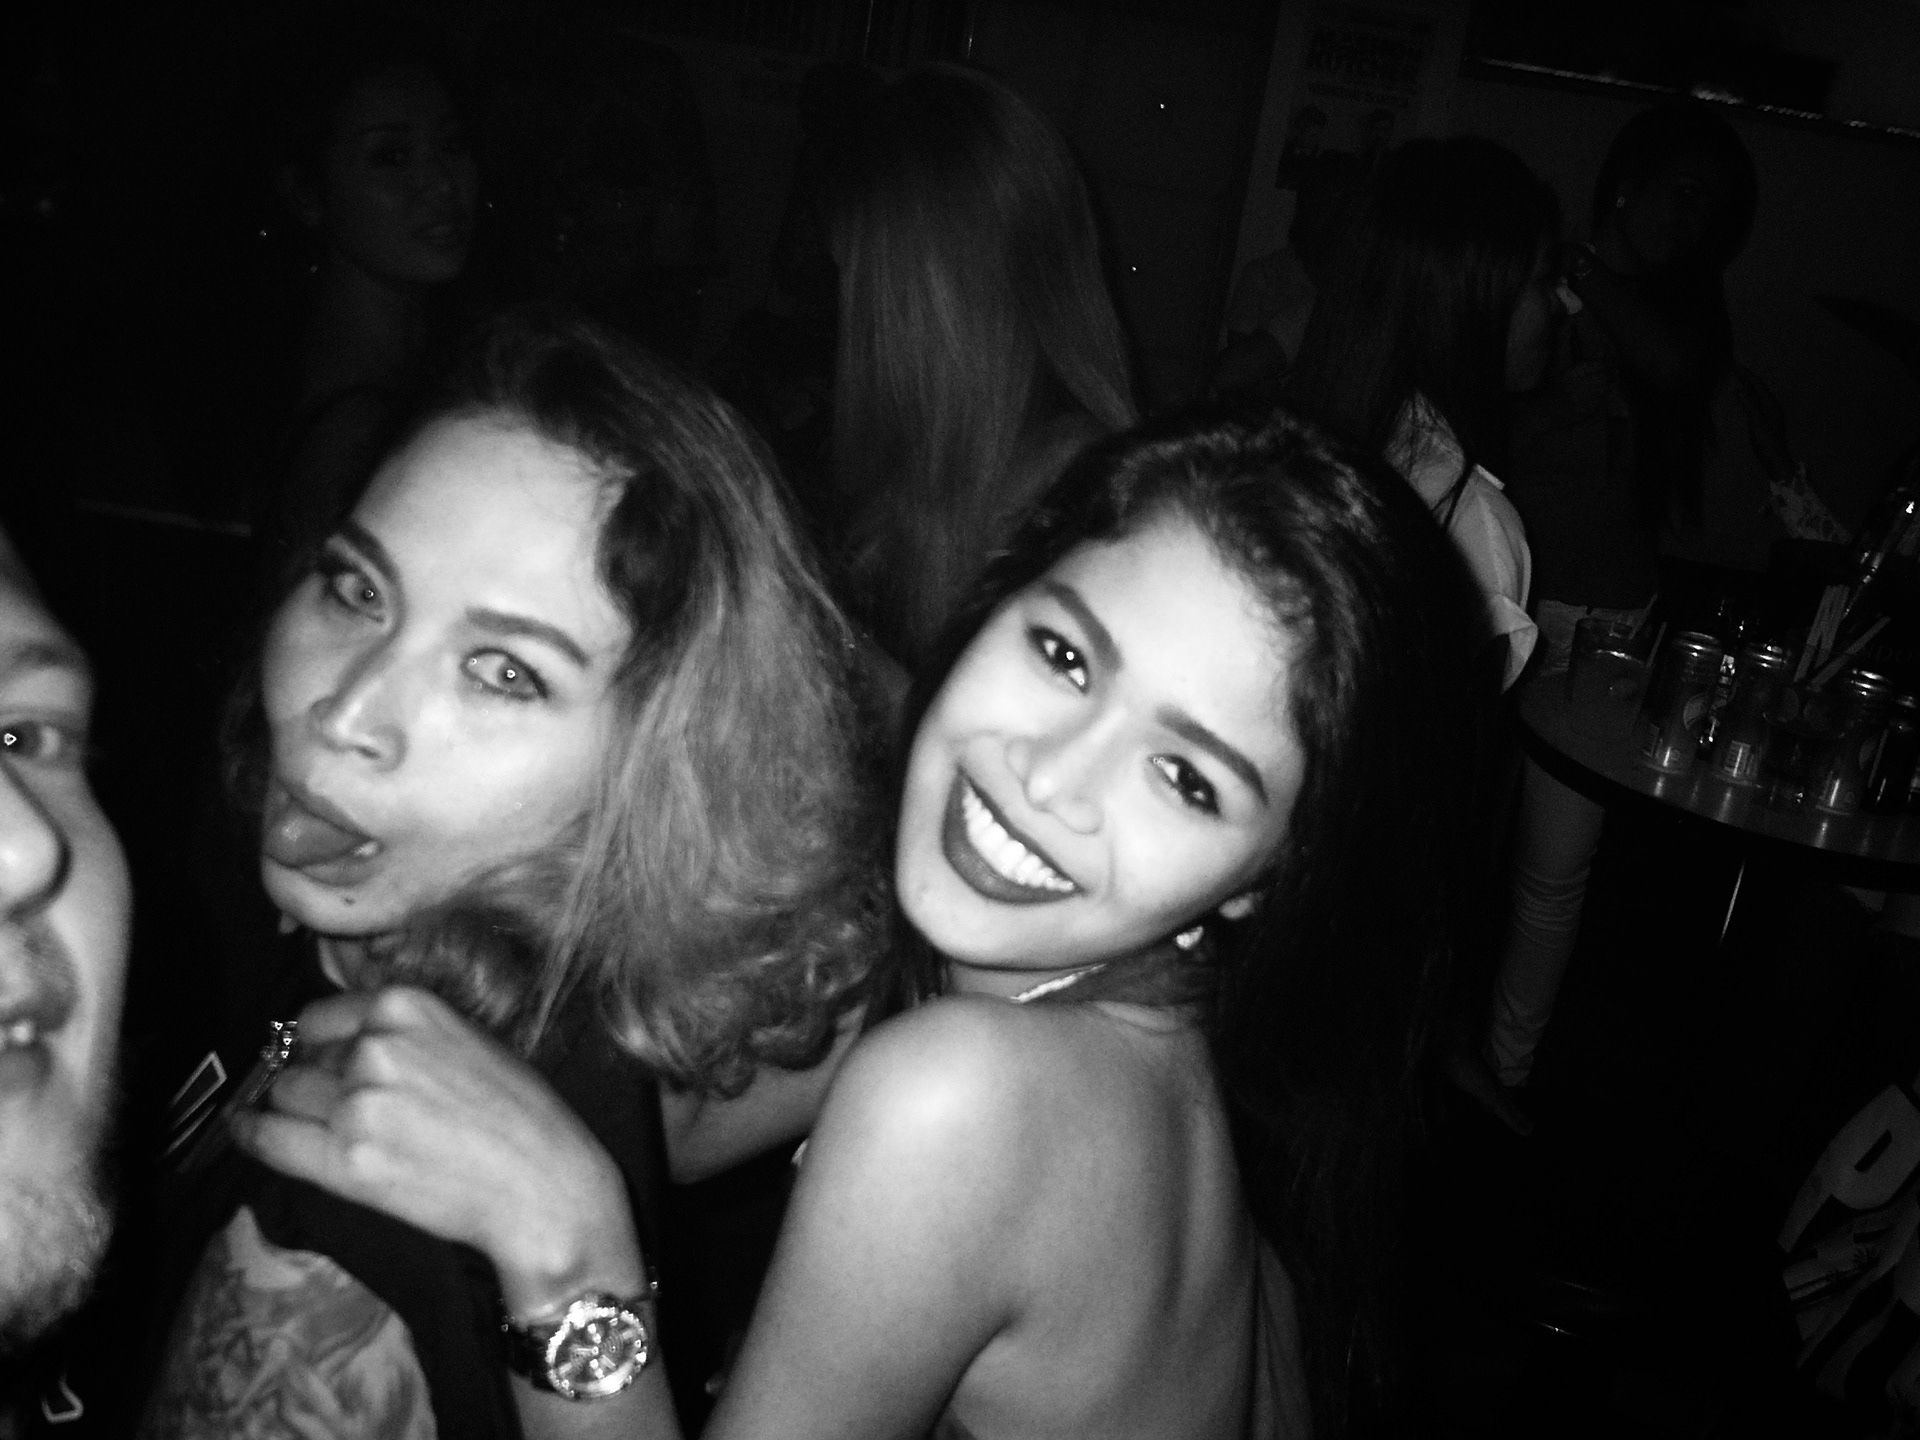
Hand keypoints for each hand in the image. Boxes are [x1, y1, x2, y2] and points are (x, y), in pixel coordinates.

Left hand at [234, 985, 645, 1314]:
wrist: (544, 1185)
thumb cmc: (522, 1116)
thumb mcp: (468, 1042)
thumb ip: (406, 1036)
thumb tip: (341, 1045)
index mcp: (408, 1006)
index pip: (321, 1017)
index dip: (318, 1045)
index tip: (317, 1062)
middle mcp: (375, 1047)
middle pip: (301, 1059)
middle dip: (311, 1082)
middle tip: (335, 1109)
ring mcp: (357, 1104)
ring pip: (284, 1095)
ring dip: (292, 1111)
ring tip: (312, 1129)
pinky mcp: (346, 1161)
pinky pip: (270, 1139)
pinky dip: (251, 1133)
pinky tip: (246, 1131)